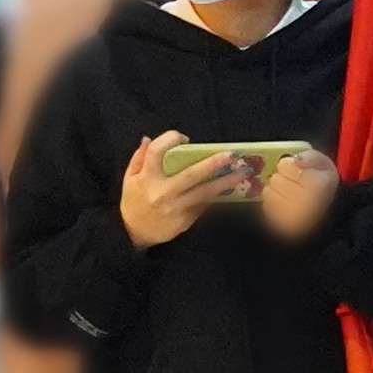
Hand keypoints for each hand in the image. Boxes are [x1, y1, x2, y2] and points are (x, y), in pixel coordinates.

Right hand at [118, 134, 250, 250]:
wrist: (133, 234)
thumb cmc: (133, 202)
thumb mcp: (129, 179)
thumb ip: (139, 158)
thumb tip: (149, 139)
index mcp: (147, 178)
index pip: (157, 152)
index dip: (171, 140)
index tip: (184, 139)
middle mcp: (163, 192)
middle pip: (191, 174)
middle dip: (213, 163)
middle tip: (233, 154)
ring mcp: (176, 208)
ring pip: (204, 193)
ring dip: (225, 181)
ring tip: (243, 173)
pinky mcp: (184, 221)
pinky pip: (203, 205)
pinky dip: (217, 195)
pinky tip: (232, 188)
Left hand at [250, 145, 340, 244]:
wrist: (328, 209)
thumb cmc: (324, 184)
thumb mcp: (323, 163)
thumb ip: (309, 157)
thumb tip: (295, 160)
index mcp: (319, 186)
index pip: (285, 166)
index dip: (288, 163)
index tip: (295, 166)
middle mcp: (307, 205)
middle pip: (276, 179)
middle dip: (282, 177)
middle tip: (294, 181)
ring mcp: (295, 218)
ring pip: (268, 193)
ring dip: (276, 190)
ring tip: (289, 191)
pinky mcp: (285, 226)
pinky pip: (267, 206)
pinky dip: (274, 202)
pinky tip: (286, 201)